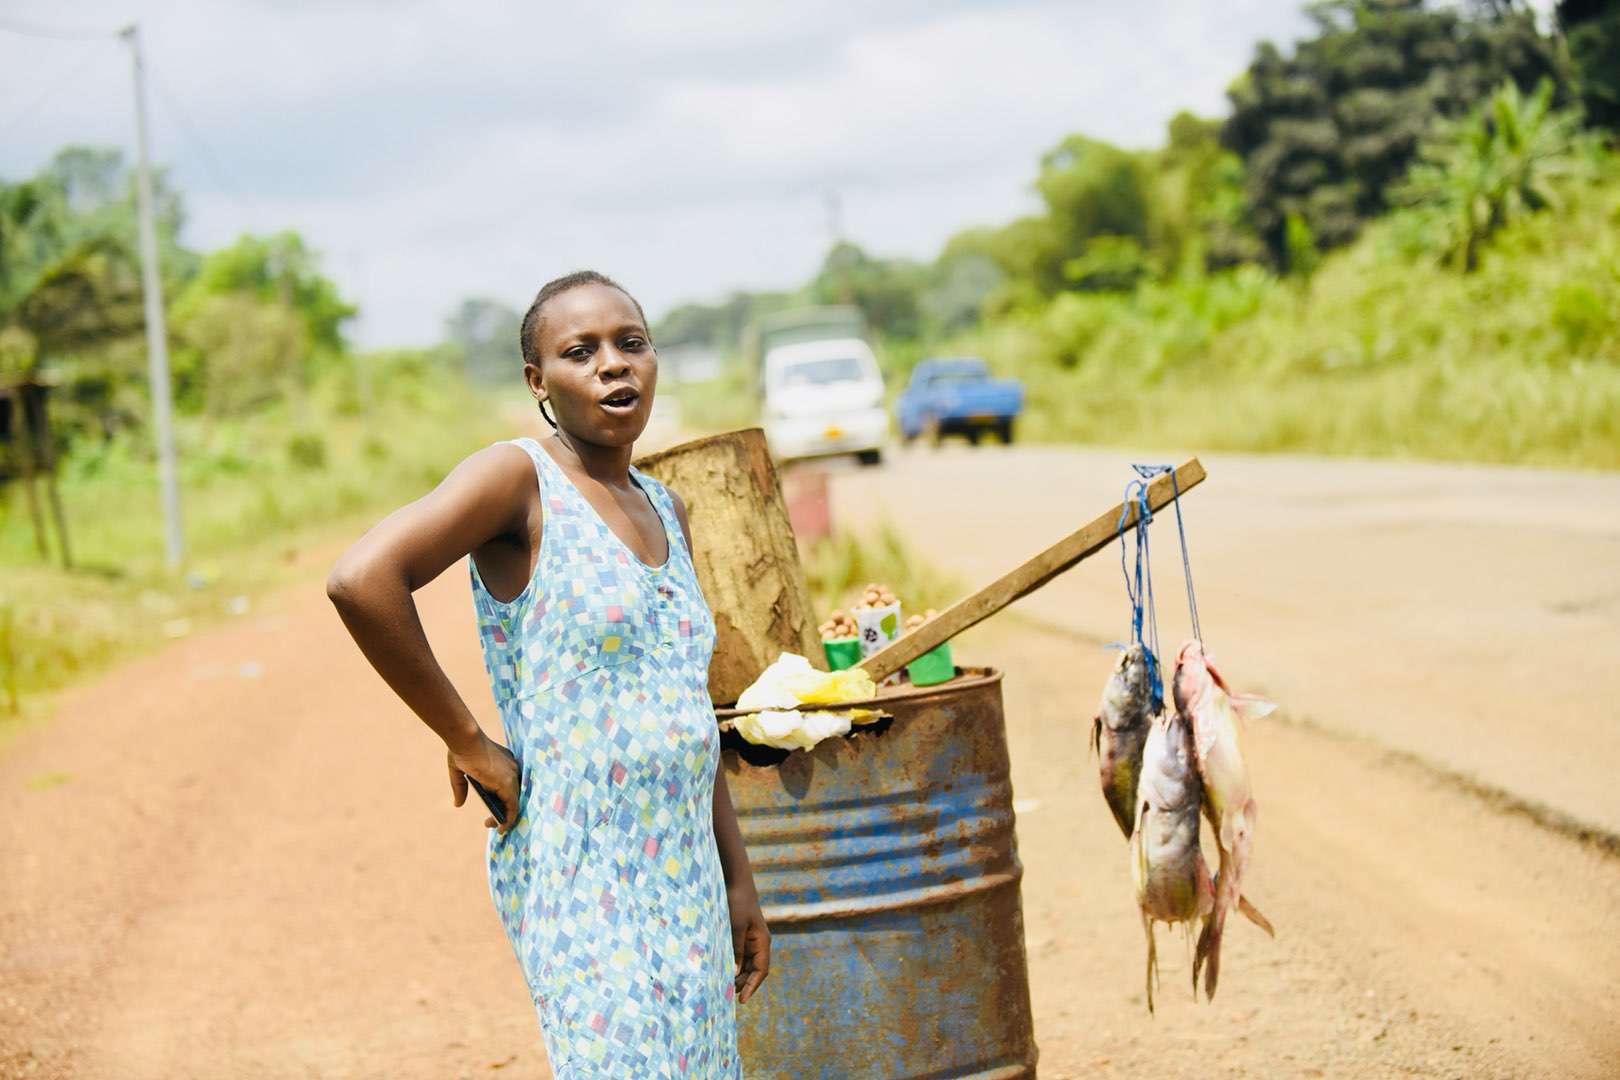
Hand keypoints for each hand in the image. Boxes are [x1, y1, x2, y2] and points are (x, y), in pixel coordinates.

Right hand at [446, 729, 520, 832]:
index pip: (507, 784)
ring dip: (504, 818)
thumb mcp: (460, 772)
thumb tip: (458, 804)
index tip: (493, 809)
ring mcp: (512, 776)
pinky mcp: (509, 784)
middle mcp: (511, 769)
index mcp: (503, 763)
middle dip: (502, 810)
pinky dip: (509, 819)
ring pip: (513, 803)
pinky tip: (501, 828)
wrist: (465, 739)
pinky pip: (513, 807)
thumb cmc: (462, 750)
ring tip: (493, 827)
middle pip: (511, 795)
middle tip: (489, 822)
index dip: (501, 799)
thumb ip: (461, 788)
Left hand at [728, 882, 770, 1003]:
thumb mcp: (735, 927)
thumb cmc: (737, 903)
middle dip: (742, 984)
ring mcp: (750, 941)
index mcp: (762, 942)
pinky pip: (739, 957)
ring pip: (746, 966)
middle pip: (754, 971)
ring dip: (737, 976)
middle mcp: (759, 944)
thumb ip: (736, 950)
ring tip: (723, 987)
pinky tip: (722, 972)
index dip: (752, 986)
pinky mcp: (741, 938)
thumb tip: (735, 973)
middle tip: (726, 995)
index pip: (761, 971)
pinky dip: (733, 966)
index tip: (741, 1000)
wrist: (736, 884)